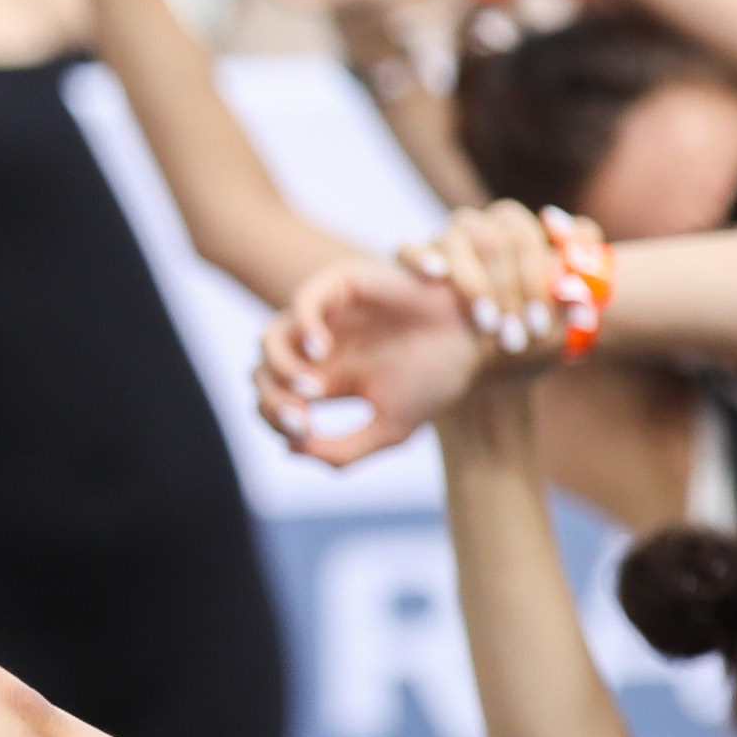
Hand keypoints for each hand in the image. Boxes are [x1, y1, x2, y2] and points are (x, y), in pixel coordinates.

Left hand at [249, 251, 492, 465]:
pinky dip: (302, 327)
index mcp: (326, 379)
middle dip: (272, 400)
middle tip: (301, 418)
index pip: (275, 399)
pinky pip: (303, 302)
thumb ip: (343, 450)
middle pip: (263, 372)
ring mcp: (327, 315)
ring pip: (270, 338)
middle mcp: (319, 347)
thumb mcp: (388, 430)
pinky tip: (321, 352)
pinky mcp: (342, 286)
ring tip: (311, 387)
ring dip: (280, 368)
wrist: (473, 345)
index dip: (276, 419)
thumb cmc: (436, 382)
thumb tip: (290, 449)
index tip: (304, 433)